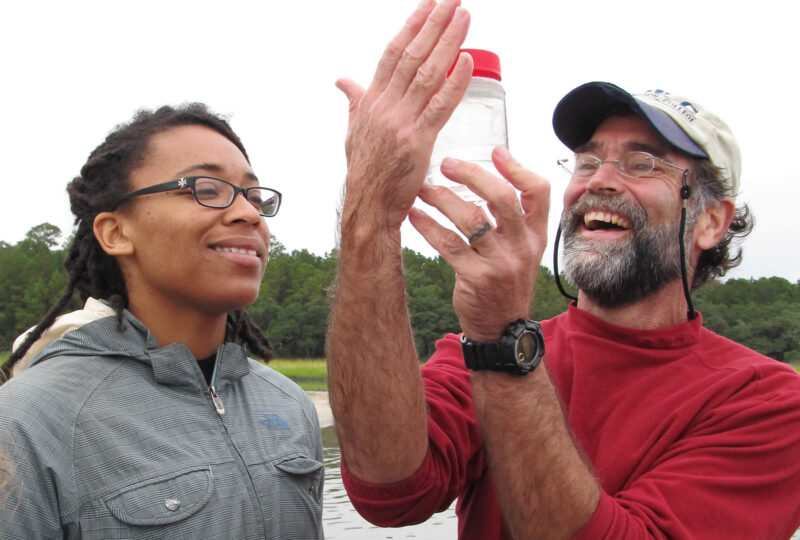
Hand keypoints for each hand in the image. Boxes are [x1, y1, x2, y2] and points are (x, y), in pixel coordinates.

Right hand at [336, 0, 471, 230]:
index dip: (412, 26)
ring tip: (465, 18)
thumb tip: (344, 81)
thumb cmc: (365, 173)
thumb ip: (354, 102)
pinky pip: (439, 106)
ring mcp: (400, 122)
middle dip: (434, 24)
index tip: (429, 5)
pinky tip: (466, 62)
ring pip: (427, 74)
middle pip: (412, 55)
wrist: (368, 208)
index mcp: (371, 101)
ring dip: (448, 42)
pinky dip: (454, 83)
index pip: (393, 52)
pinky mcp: (417, 142)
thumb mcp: (353, 132)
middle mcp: (384, 106)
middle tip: (453, 1)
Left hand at [409, 147, 549, 340]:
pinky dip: (428, 226)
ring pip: (471, 219)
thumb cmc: (505, 283)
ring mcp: (500, 264)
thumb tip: (489, 179)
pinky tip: (415, 216)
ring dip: (442, 199)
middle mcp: (522, 247)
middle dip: (472, 175)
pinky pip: (448, 244)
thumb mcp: (521, 251)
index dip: (518, 168)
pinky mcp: (476, 278)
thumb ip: (512, 221)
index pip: (538, 192)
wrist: (502, 328)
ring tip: (423, 189)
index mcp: (535, 236)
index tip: (496, 151)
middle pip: (501, 198)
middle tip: (447, 164)